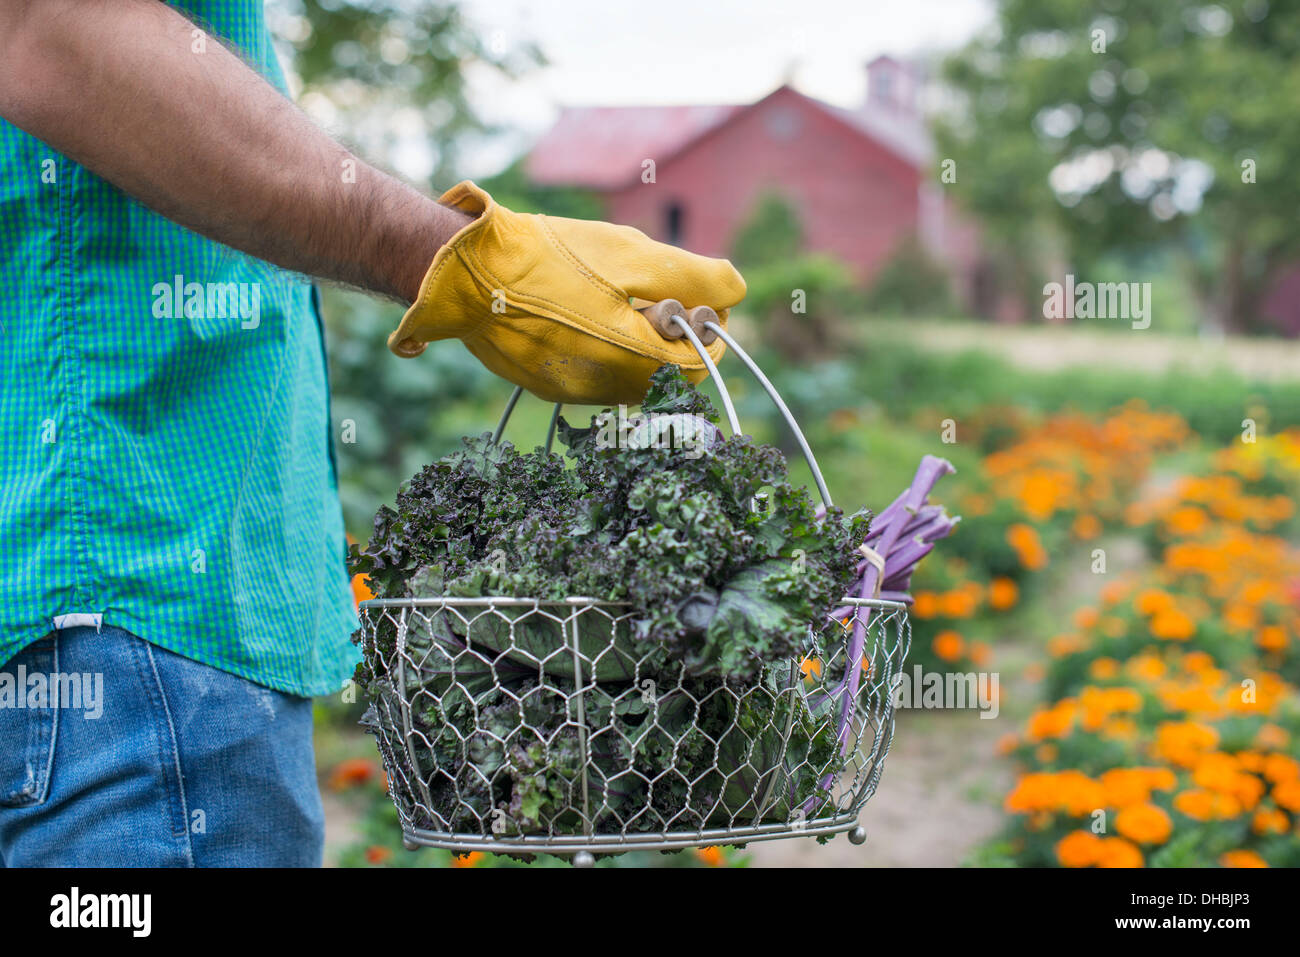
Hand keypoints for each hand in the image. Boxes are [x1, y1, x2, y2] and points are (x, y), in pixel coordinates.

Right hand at [388, 181, 746, 404]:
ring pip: (631, 382)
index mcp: (627, 357)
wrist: (465, 271)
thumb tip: (735, 290)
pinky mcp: (547, 386)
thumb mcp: (628, 254)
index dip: (707, 335)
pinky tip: (589, 317)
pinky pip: (597, 379)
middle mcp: (602, 387)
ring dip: (642, 349)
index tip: (700, 306)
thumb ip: (689, 275)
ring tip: (622, 304)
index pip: (693, 366)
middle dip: (674, 342)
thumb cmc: (550, 256)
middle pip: (665, 379)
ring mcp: (572, 391)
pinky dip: (608, 354)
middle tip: (662, 301)